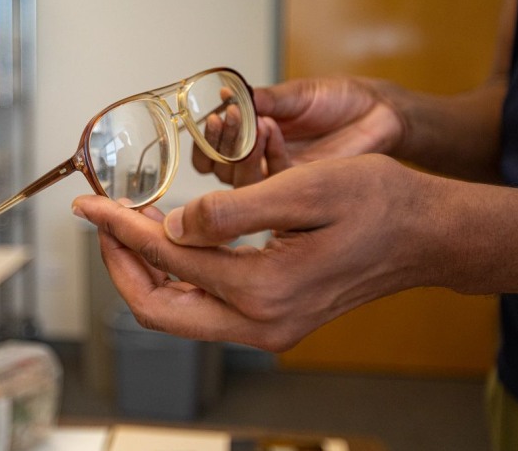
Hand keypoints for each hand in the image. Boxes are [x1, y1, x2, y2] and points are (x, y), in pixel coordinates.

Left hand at [72, 154, 438, 350]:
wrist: (426, 235)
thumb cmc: (378, 202)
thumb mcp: (305, 188)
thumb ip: (232, 211)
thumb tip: (171, 227)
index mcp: (265, 290)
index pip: (167, 260)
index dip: (121, 229)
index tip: (91, 205)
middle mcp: (261, 323)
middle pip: (159, 309)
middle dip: (121, 262)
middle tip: (103, 220)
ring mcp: (268, 329)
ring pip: (178, 312)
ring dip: (146, 270)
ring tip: (130, 224)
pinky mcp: (273, 321)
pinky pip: (205, 308)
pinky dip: (177, 277)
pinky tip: (171, 240)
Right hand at [193, 76, 406, 186]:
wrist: (376, 113)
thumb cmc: (336, 100)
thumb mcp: (293, 94)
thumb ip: (261, 99)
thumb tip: (224, 95)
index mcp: (247, 138)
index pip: (209, 152)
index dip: (205, 140)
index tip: (213, 115)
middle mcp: (256, 163)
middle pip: (217, 169)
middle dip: (219, 144)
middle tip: (229, 118)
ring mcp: (276, 178)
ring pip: (239, 182)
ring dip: (240, 152)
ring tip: (255, 121)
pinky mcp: (299, 189)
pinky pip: (272, 181)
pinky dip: (268, 153)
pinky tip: (273, 129)